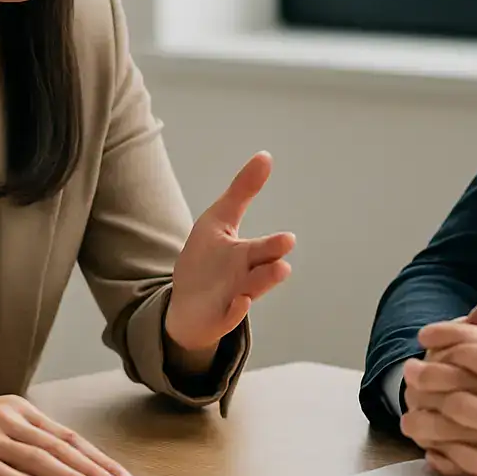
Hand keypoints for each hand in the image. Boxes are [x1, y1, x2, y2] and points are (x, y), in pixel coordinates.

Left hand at [165, 152, 295, 366]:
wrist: (188, 304)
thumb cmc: (208, 259)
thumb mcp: (219, 220)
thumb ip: (243, 191)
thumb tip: (266, 156)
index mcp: (248, 254)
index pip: (263, 248)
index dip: (274, 245)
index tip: (289, 239)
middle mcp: (246, 278)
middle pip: (262, 272)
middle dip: (273, 265)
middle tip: (286, 253)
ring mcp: (234, 299)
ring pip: (251, 293)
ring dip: (263, 284)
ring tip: (278, 272)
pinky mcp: (219, 318)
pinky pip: (230, 317)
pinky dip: (237, 312)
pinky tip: (241, 303)